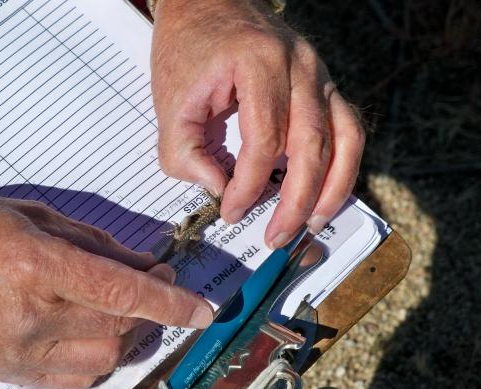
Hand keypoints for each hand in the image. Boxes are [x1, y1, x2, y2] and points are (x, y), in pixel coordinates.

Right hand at [0, 195, 212, 388]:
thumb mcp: (33, 217)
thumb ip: (94, 243)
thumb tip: (143, 262)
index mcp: (36, 264)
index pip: (122, 291)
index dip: (171, 302)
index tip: (202, 310)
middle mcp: (32, 313)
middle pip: (121, 323)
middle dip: (150, 304)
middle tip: (153, 280)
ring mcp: (20, 349)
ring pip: (105, 354)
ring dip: (126, 329)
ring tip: (117, 303)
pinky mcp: (11, 369)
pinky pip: (77, 375)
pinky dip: (99, 354)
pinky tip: (91, 329)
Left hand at [151, 0, 364, 247]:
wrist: (208, 2)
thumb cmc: (189, 46)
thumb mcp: (171, 102)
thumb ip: (185, 153)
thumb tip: (219, 190)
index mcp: (258, 62)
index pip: (264, 139)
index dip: (248, 185)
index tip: (231, 210)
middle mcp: (300, 65)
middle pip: (311, 145)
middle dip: (295, 201)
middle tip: (276, 235)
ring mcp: (319, 73)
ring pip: (344, 139)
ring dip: (332, 189)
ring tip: (312, 222)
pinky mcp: (323, 85)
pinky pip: (348, 129)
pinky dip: (342, 166)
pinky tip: (325, 192)